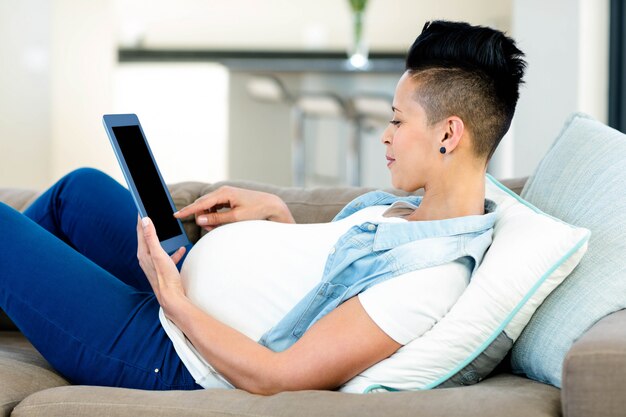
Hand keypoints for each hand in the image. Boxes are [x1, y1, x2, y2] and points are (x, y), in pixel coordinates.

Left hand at [136, 215, 186, 312]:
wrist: (171, 296)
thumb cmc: (165, 276)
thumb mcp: (158, 254)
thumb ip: (151, 236)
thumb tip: (146, 220)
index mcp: (143, 253)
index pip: (140, 231)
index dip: (141, 218)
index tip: (141, 207)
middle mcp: (146, 258)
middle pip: (147, 237)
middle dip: (150, 226)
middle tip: (153, 214)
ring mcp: (154, 263)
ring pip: (157, 246)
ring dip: (162, 237)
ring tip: (166, 229)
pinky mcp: (162, 269)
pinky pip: (167, 256)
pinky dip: (172, 251)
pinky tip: (180, 249)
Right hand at [173, 186, 294, 231]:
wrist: (270, 205)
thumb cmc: (255, 211)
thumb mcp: (235, 217)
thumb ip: (216, 218)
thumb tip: (199, 219)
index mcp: (223, 193)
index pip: (200, 203)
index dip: (187, 210)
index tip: (176, 216)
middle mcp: (223, 191)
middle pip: (202, 204)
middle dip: (201, 217)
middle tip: (208, 229)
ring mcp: (226, 194)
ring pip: (208, 206)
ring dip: (208, 217)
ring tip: (215, 227)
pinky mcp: (229, 198)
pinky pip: (215, 207)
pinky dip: (214, 215)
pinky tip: (219, 222)